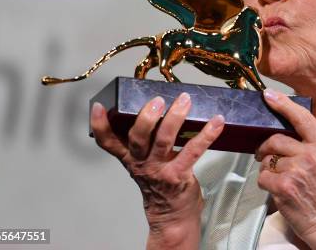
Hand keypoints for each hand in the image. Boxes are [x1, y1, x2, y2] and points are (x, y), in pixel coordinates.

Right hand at [90, 93, 223, 248]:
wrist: (172, 215)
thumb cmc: (160, 182)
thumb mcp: (143, 162)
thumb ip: (145, 141)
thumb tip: (158, 107)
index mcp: (130, 157)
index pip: (108, 142)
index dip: (100, 125)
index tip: (98, 107)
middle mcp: (142, 163)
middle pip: (137, 138)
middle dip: (146, 117)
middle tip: (156, 100)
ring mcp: (160, 169)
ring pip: (164, 140)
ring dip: (175, 118)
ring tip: (184, 101)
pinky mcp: (179, 174)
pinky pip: (194, 150)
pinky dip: (207, 134)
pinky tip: (217, 122)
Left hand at [255, 89, 315, 247]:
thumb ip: (311, 146)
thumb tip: (286, 134)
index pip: (302, 118)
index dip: (283, 104)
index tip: (269, 95)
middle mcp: (312, 155)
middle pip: (276, 139)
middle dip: (265, 147)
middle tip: (264, 154)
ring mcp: (297, 171)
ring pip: (267, 160)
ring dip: (268, 169)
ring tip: (280, 179)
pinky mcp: (284, 186)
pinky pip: (262, 177)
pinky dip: (265, 184)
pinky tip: (278, 190)